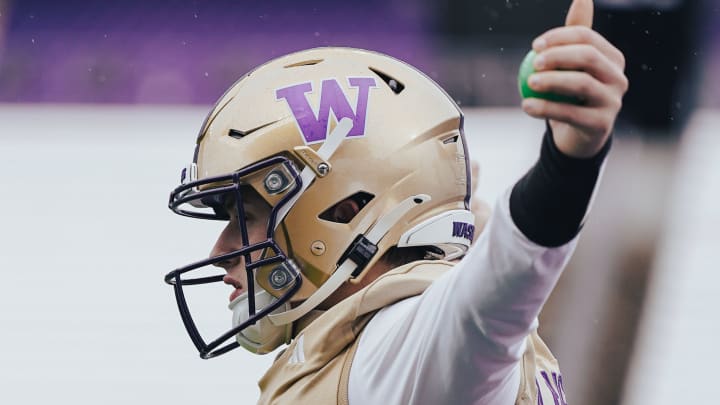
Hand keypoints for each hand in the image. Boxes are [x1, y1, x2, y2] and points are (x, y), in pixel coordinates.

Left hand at [521, 0, 628, 157]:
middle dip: (558, 55)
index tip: (534, 46)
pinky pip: (571, 113)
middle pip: (588, 57)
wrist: (576, 135)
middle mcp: (619, 78)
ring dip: (551, 81)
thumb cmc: (571, 94)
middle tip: (533, 62)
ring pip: (582, 84)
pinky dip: (546, 108)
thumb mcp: (571, 65)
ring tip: (530, 83)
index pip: (587, 38)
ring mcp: (613, 102)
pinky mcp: (602, 124)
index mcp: (612, 58)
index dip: (560, 37)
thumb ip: (574, 34)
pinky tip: (526, 105)